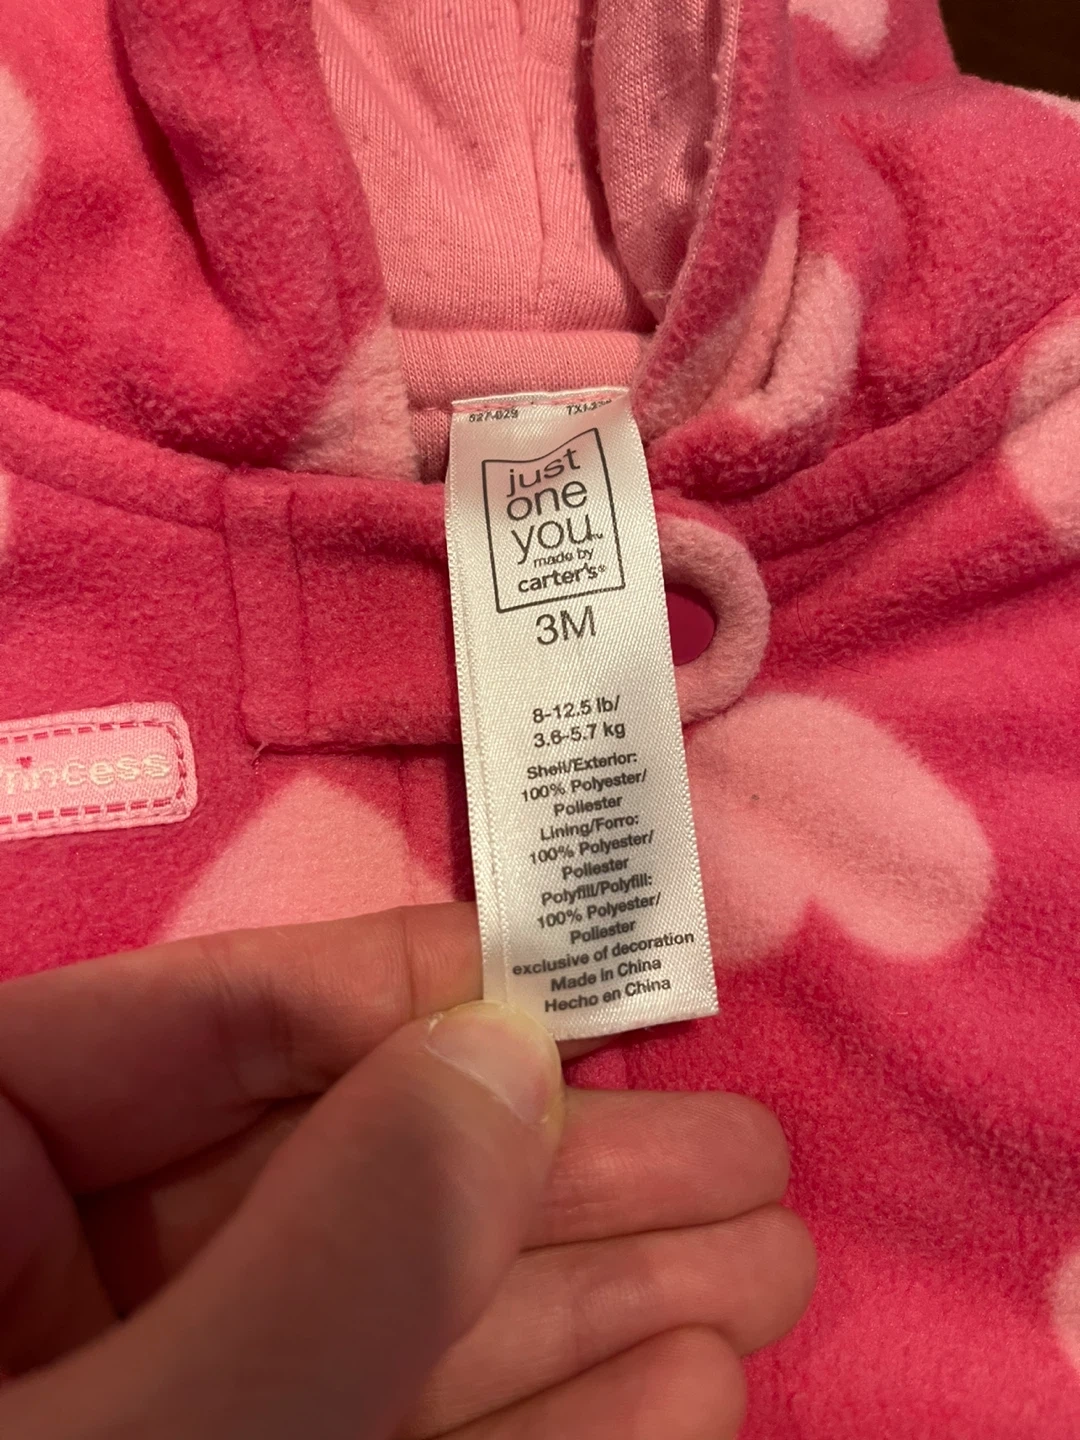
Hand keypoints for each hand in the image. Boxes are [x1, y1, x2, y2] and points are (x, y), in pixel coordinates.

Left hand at [0, 904, 813, 1438]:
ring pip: (390, 1318)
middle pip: (339, 1177)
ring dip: (589, 1299)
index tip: (580, 986)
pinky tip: (679, 1381)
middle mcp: (66, 1279)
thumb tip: (502, 1066)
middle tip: (743, 1150)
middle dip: (553, 1168)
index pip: (198, 1023)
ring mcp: (160, 1393)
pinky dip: (540, 1427)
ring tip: (762, 1261)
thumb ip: (312, 1260)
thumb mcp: (119, 1429)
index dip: (404, 990)